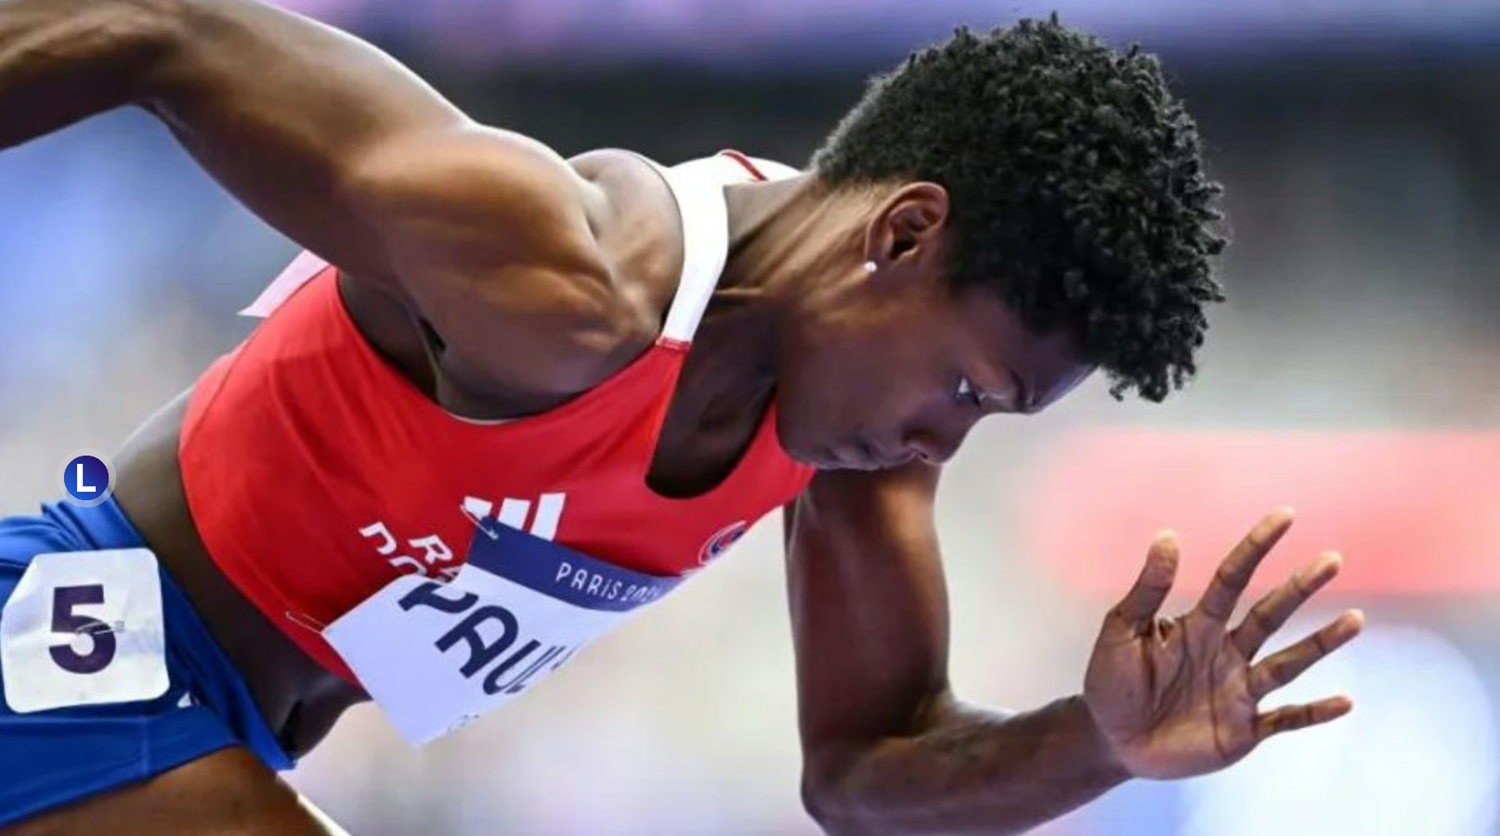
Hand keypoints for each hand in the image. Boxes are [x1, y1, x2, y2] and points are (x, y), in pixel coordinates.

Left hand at [1082, 508, 1362, 779]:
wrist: (1111, 739)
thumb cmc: (1112, 681)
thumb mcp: (1122, 630)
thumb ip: (1148, 589)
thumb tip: (1169, 535)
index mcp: (1197, 626)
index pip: (1232, 579)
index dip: (1255, 547)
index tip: (1284, 516)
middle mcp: (1226, 653)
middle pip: (1269, 615)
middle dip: (1299, 588)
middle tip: (1331, 559)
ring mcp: (1238, 691)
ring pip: (1287, 663)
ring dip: (1320, 643)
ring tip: (1355, 618)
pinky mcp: (1243, 730)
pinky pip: (1286, 719)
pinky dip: (1314, 712)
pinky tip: (1345, 701)